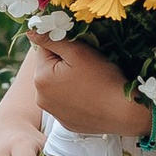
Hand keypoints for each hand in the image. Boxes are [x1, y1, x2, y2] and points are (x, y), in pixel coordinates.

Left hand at [25, 36, 148, 141]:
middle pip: (49, 69)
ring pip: (58, 87)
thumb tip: (31, 32)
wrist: (125, 112)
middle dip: (64, 64)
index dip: (63, 47)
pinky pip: (67, 103)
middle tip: (88, 67)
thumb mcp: (78, 52)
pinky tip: (91, 97)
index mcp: (40, 78)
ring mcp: (54, 113)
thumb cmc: (102, 78)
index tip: (81, 52)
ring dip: (69, 81)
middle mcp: (41, 99)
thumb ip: (52, 39)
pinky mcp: (67, 123)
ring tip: (91, 83)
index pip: (44, 50)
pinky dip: (76, 97)